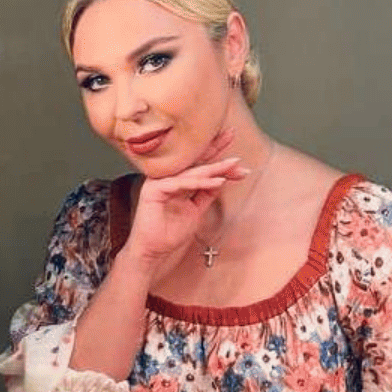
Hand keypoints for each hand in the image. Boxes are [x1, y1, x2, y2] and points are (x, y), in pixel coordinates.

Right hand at [124, 128, 247, 275]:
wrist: (153, 252)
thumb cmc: (169, 233)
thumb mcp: (196, 210)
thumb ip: (206, 194)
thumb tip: (222, 178)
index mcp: (176, 182)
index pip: (198, 166)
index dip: (217, 158)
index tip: (238, 158)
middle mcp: (166, 178)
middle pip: (195, 163)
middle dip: (217, 152)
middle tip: (233, 139)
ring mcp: (159, 182)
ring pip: (191, 172)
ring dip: (214, 168)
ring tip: (233, 165)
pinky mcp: (154, 189)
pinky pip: (181, 183)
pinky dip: (200, 182)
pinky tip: (218, 181)